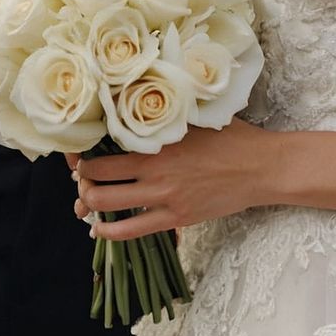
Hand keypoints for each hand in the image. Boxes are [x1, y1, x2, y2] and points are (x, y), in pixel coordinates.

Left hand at [73, 117, 267, 239]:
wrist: (260, 167)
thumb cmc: (230, 136)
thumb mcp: (194, 116)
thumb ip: (165, 114)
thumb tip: (137, 102)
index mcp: (156, 143)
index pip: (103, 152)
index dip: (81, 157)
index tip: (76, 156)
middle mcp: (154, 172)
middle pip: (97, 183)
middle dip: (81, 183)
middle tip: (80, 179)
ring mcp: (164, 198)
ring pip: (109, 208)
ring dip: (89, 207)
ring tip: (86, 202)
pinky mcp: (176, 219)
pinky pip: (132, 232)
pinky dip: (109, 232)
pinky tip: (99, 230)